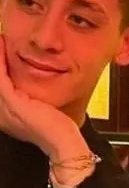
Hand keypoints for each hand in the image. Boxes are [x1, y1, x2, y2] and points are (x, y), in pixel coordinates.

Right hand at [0, 35, 86, 159]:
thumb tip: (33, 88)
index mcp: (4, 116)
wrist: (63, 143)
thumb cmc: (58, 129)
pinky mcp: (12, 103)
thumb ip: (31, 99)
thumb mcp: (40, 110)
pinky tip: (0, 44)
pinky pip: (0, 76)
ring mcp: (3, 109)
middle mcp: (0, 113)